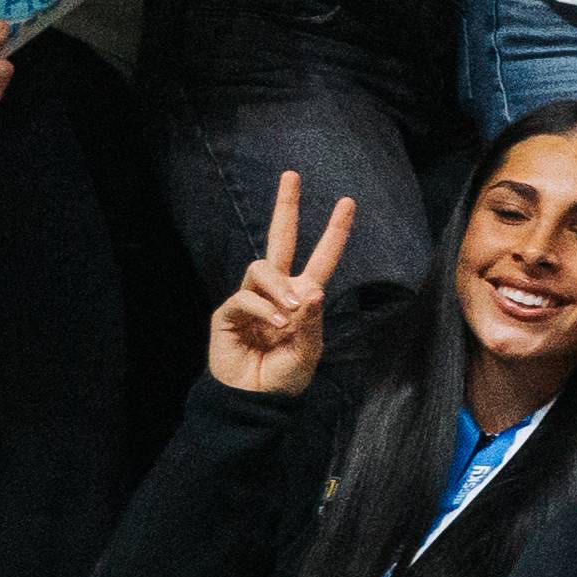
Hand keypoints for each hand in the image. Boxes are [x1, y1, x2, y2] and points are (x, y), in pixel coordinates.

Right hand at [207, 170, 359, 395]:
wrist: (255, 401)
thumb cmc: (284, 379)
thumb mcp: (308, 351)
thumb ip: (311, 322)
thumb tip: (311, 291)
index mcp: (302, 298)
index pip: (320, 258)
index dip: (334, 232)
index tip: (348, 203)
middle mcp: (277, 292)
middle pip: (280, 239)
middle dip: (286, 206)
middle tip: (292, 175)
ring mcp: (251, 299)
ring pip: (262, 267)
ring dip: (280, 285)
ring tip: (291, 313)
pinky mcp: (229, 313)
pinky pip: (245, 296)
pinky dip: (264, 308)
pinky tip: (275, 324)